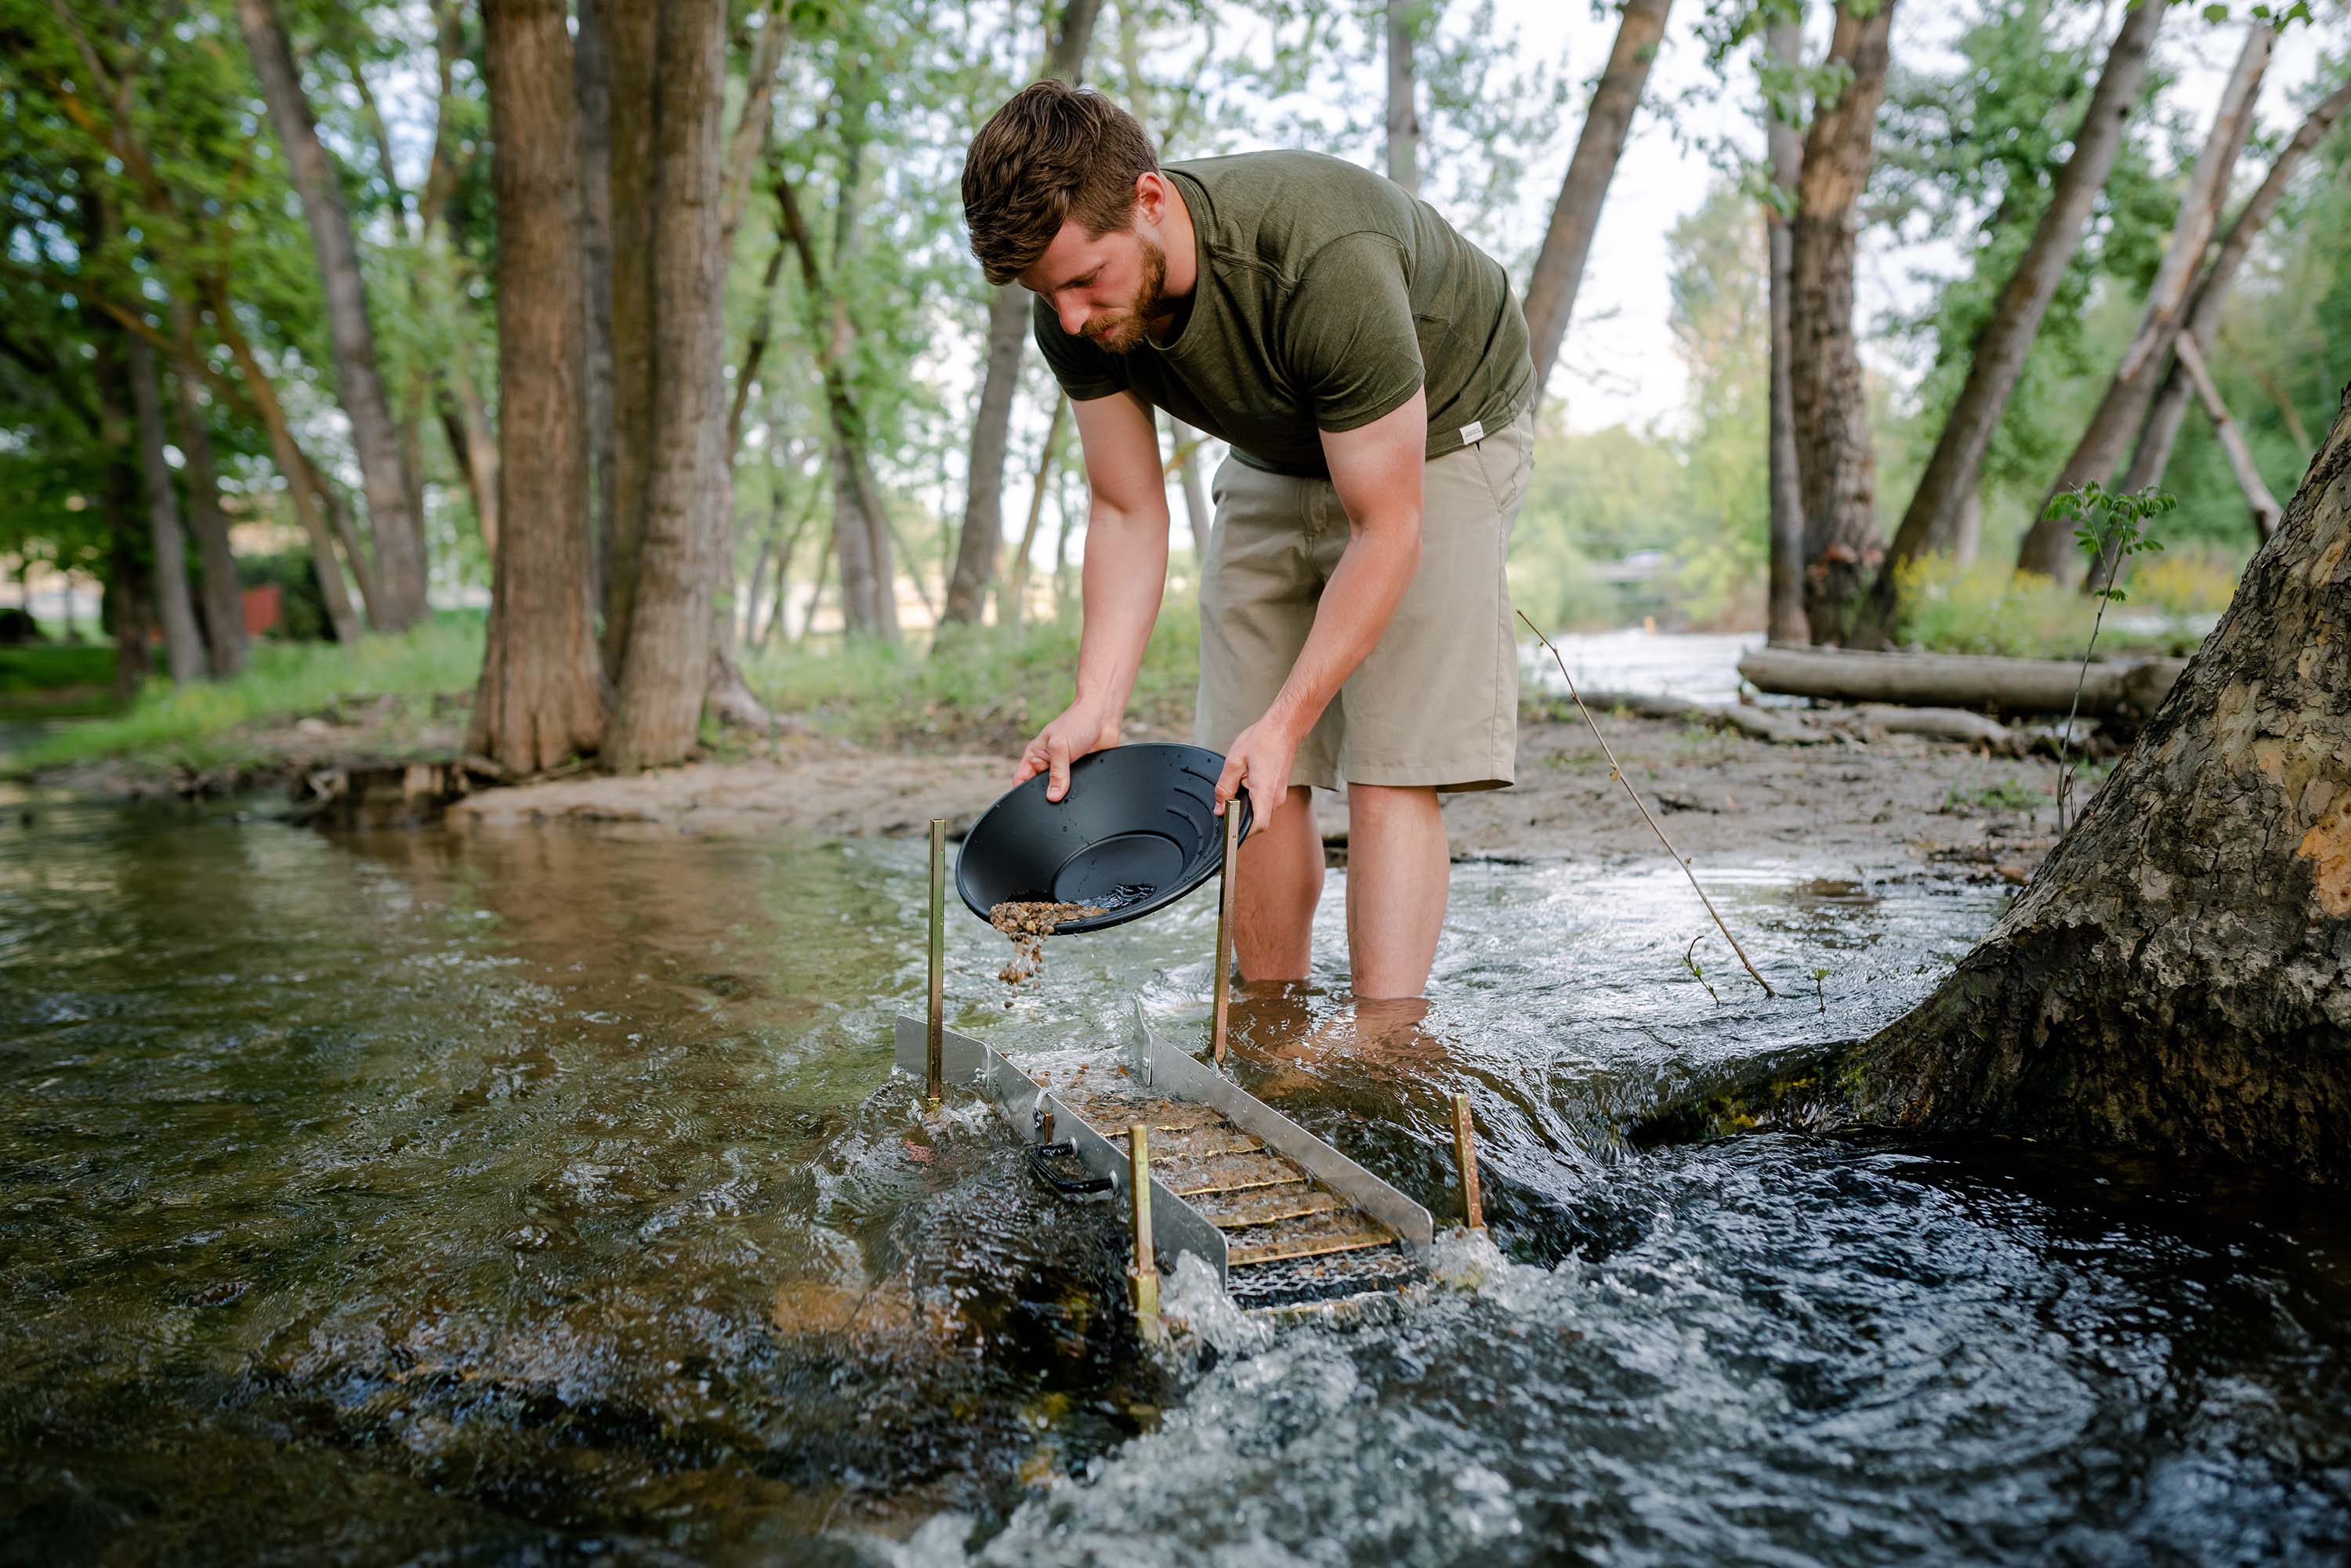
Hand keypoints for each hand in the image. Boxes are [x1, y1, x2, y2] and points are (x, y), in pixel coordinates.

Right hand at [1013, 699, 1121, 802]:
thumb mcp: (1060, 747)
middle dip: (1047, 795)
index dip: (1023, 792)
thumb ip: (1057, 773)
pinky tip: (1084, 787)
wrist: (1103, 717)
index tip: (1033, 802)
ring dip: (1066, 793)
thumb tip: (1052, 797)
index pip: (1021, 780)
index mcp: (1035, 756)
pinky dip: (1080, 790)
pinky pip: (1078, 788)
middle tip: (1056, 798)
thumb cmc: (1077, 722)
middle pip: (1041, 790)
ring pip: (1061, 791)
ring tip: (1071, 789)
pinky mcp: (1081, 773)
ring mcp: (1065, 770)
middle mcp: (1048, 765)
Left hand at [1213, 712, 1300, 831]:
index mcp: (1265, 791)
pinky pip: (1262, 803)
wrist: (1283, 729)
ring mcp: (1279, 795)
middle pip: (1256, 821)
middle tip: (1226, 800)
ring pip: (1259, 812)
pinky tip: (1245, 781)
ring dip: (1245, 805)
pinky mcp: (1277, 791)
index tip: (1228, 829)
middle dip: (1239, 816)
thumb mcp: (1234, 762)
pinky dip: (1251, 798)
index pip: (1258, 826)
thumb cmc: (1262, 741)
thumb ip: (1224, 788)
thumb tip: (1219, 809)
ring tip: (1238, 783)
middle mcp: (1275, 798)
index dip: (1242, 832)